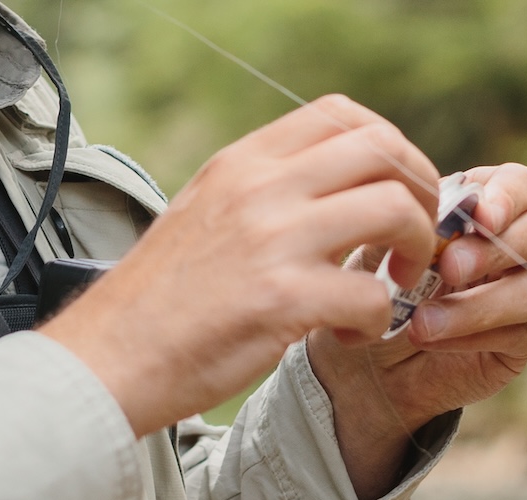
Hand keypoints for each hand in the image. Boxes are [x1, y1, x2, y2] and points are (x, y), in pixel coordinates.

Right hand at [41, 96, 441, 436]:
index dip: (389, 150)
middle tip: (410, 241)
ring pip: (393, 209)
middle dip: (419, 194)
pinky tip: (349, 336)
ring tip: (390, 285)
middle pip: (383, 148)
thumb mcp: (203, 215)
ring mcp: (273, 239)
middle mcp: (259, 188)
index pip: (341, 114)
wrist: (106, 359)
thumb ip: (261, 193)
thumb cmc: (157, 302)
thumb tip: (328, 189)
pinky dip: (377, 321)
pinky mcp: (282, 299)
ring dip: (412, 251)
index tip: (393, 192)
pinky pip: (371, 295)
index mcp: (241, 163)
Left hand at [308, 163, 526, 499]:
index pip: (521, 185)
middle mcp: (513, 247)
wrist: (364, 361)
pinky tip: (428, 338)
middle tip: (446, 269)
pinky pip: (520, 331)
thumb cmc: (376, 291)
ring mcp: (522, 292)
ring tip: (421, 321)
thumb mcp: (381, 250)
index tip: (480, 215)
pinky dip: (471, 333)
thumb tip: (431, 210)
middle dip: (490, 250)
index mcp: (483, 210)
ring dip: (476, 304)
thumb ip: (408, 223)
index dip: (508, 195)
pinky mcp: (522, 339)